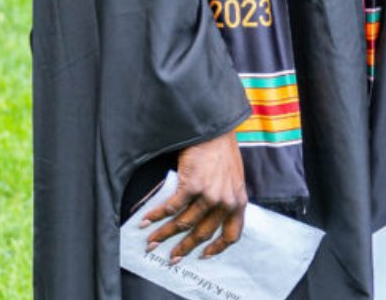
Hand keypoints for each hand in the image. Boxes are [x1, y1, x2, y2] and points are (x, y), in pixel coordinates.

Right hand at [141, 131, 247, 261]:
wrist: (215, 129)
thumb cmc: (222, 152)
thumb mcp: (233, 178)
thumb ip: (226, 199)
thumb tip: (209, 219)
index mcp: (239, 201)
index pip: (232, 234)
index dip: (217, 248)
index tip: (204, 256)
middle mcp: (226, 201)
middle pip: (202, 233)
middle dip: (183, 248)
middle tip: (170, 257)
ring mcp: (210, 194)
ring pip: (183, 223)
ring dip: (164, 234)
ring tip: (151, 241)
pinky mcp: (193, 185)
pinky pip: (171, 208)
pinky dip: (157, 216)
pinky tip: (147, 220)